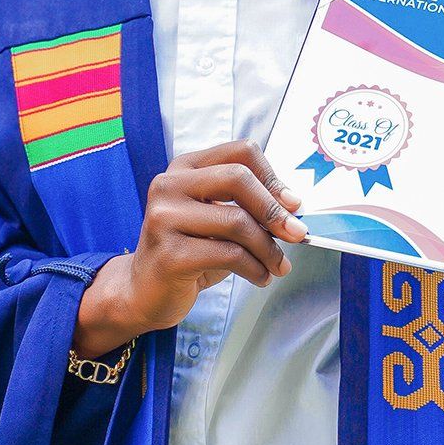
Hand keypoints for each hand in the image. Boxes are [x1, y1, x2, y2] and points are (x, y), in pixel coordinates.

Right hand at [71, 139, 307, 356]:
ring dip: (268, 247)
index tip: (293, 204)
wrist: (145, 292)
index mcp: (185, 168)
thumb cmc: (190, 252)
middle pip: (238, 179)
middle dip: (274, 210)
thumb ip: (249, 206)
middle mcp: (169, 185)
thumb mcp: (219, 220)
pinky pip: (228, 254)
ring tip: (278, 265)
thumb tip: (293, 207)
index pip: (240, 152)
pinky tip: (260, 277)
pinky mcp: (169, 253)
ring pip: (237, 221)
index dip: (273, 178)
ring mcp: (164, 217)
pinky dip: (254, 268)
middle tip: (298, 234)